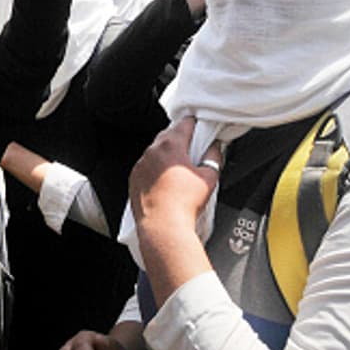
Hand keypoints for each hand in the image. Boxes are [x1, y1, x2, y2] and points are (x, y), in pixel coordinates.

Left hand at [129, 116, 220, 230]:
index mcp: (171, 145)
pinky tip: (166, 181)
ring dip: (167, 154)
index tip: (201, 129)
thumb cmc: (184, 203)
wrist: (163, 225)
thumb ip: (214, 157)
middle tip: (193, 150)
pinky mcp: (134, 177)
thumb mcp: (209, 177)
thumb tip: (215, 148)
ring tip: (180, 170)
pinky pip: (146, 165)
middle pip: (169, 135)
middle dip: (181, 139)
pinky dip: (156, 168)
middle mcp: (152, 151)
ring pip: (156, 151)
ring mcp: (141, 164)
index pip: (185, 124)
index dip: (196, 124)